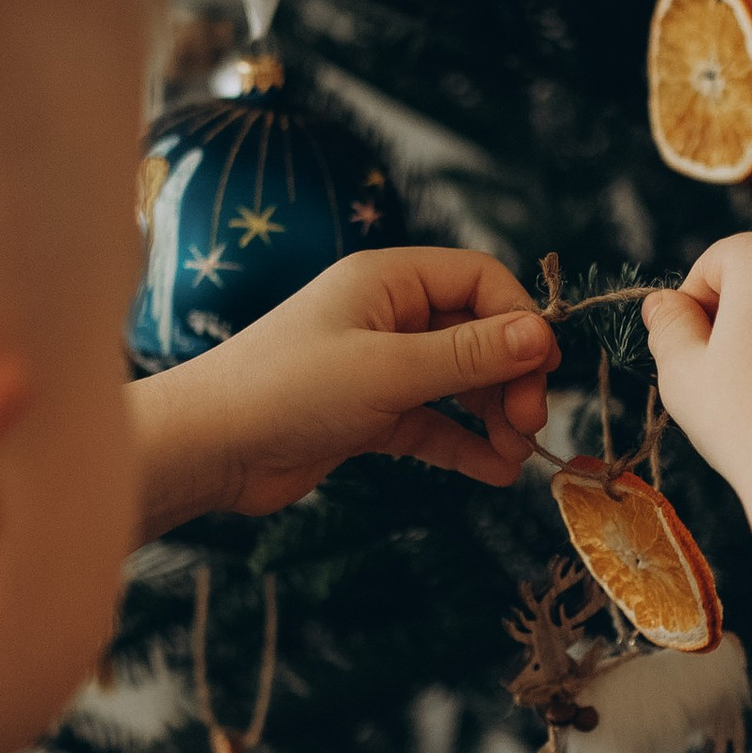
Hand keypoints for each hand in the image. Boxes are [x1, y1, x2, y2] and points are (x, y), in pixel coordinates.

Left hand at [131, 249, 556, 530]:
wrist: (209, 447)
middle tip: (528, 423)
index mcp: (388, 281)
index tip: (541, 370)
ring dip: (492, 415)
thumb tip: (542, 334)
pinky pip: (432, 423)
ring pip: (458, 382)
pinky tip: (493, 472)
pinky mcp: (367, 415)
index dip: (519, 320)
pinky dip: (463, 443)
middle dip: (509, 377)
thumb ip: (469, 355)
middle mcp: (387, 316)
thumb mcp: (389, 370)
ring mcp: (377, 366)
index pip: (480, 281)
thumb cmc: (287, 390)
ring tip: (514, 454)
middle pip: (476, 334)